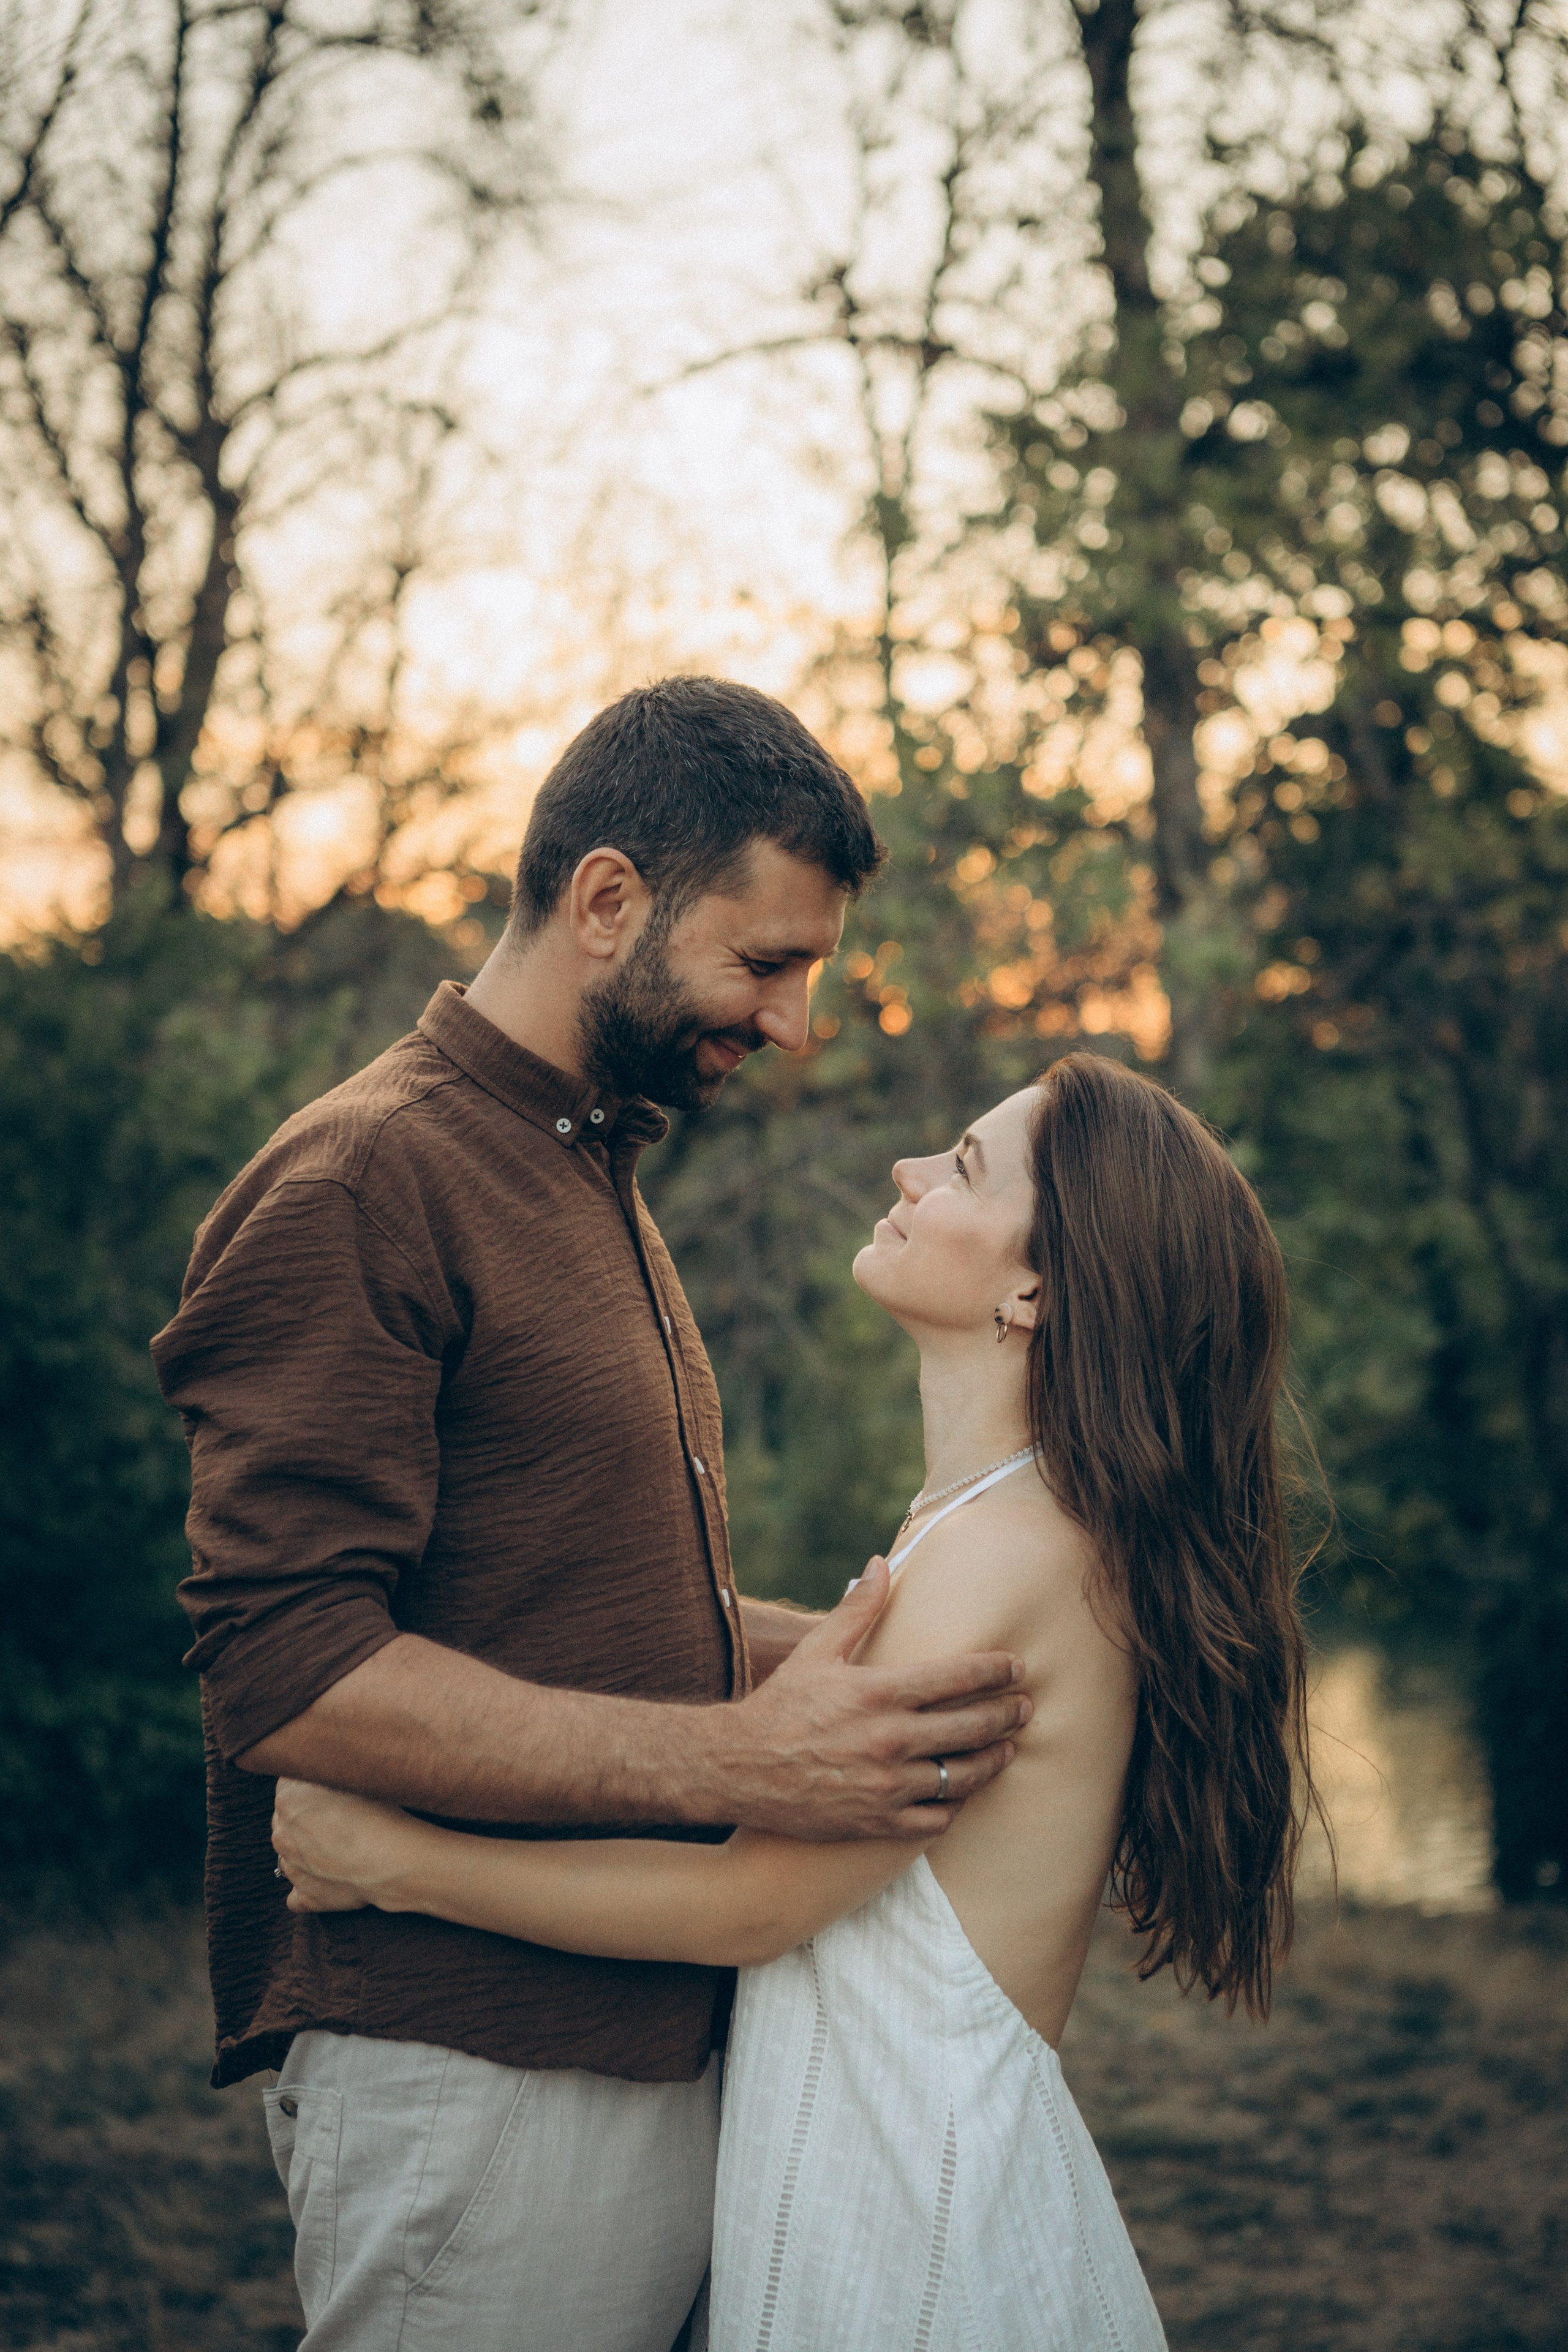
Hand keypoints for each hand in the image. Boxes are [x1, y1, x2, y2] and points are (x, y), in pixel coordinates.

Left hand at [271, 1778, 416, 1913]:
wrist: (390, 1860)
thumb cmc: (378, 1814)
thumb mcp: (353, 1775)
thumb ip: (330, 1771)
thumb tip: (329, 1769)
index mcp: (289, 1798)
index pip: (291, 1784)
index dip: (313, 1786)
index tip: (332, 1791)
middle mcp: (282, 1832)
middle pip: (289, 1819)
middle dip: (309, 1818)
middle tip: (343, 1818)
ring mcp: (291, 1866)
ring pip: (292, 1853)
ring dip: (309, 1849)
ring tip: (343, 1847)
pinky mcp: (305, 1895)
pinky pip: (297, 1893)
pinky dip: (311, 1885)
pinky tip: (331, 1877)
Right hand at [714, 1557, 1028, 1840]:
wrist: (738, 1768)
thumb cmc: (780, 1705)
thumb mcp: (816, 1651)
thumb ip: (857, 1609)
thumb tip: (880, 1563)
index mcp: (879, 1693)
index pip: (957, 1678)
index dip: (995, 1671)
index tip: (1016, 1666)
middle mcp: (889, 1741)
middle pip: (972, 1728)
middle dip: (1008, 1714)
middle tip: (1026, 1707)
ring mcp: (886, 1786)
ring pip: (962, 1777)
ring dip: (993, 1760)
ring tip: (1007, 1748)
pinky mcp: (877, 1822)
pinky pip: (935, 1819)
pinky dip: (956, 1805)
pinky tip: (963, 1792)